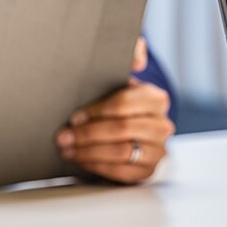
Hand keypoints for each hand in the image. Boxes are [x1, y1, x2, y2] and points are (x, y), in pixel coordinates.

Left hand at [56, 38, 173, 183]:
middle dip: (87, 133)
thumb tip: (138, 59)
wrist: (135, 132)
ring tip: (66, 148)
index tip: (74, 116)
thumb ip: (130, 54)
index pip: (125, 103)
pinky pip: (120, 172)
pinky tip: (79, 160)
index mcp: (156, 99)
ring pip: (120, 151)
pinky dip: (96, 166)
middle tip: (63, 135)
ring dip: (88, 151)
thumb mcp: (122, 78)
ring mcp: (158, 150)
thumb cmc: (121, 103)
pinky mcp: (148, 171)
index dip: (96, 110)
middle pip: (121, 129)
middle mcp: (162, 125)